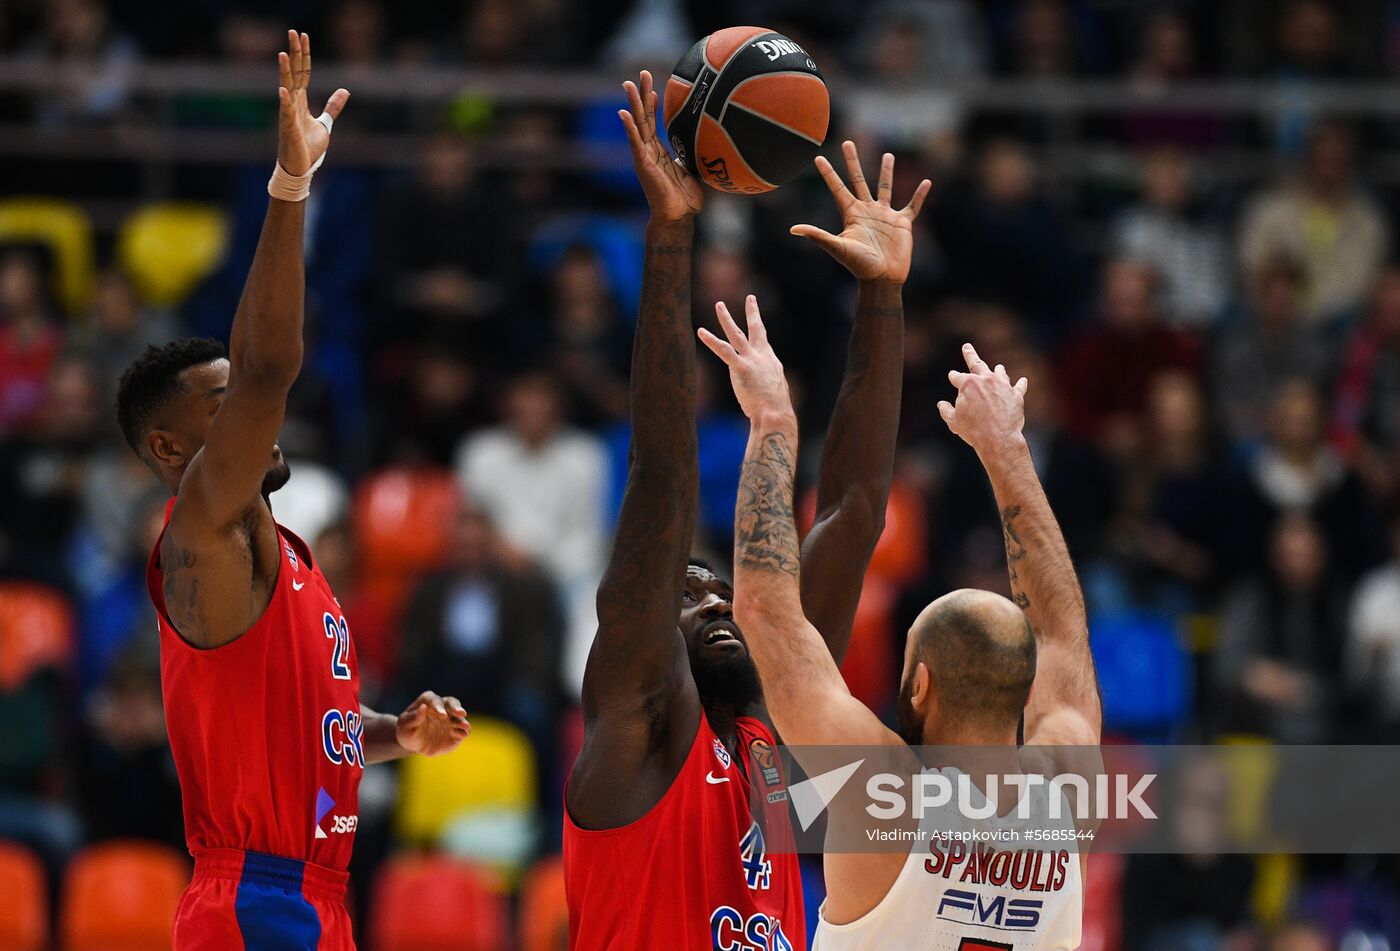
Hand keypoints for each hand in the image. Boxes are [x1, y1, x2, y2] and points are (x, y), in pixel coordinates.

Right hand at [277, 30, 349, 175]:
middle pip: (293, 73)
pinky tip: (283, 90)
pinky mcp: (289, 129)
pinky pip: (286, 113)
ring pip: (287, 89)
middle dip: (293, 53)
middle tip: (292, 32)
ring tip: (283, 53)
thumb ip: (333, 107)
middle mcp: (292, 103)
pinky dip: (285, 102)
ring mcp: (289, 115)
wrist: (300, 168)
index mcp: (301, 101)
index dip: (303, 55)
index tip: (302, 36)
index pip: (303, 72)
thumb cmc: (308, 146)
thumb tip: (345, 91)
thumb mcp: (325, 123)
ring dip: (285, 71)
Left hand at [395, 691, 470, 756]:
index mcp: (428, 702)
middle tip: (460, 713)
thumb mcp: (404, 726)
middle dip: (456, 708)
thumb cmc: (407, 731)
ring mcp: (451, 719)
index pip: (434, 700)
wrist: (414, 744)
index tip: (442, 715)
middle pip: (452, 703)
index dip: (438, 706)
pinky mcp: (456, 731)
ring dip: (462, 721)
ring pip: (459, 716)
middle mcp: (442, 707)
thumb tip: (423, 707)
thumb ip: (413, 718)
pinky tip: (464, 734)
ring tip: (466, 726)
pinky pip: (462, 730)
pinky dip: (464, 731)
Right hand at [618, 70, 702, 221]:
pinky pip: (635, 142)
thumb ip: (695, 156)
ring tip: (628, 84)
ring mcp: (644, 156)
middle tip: (641, 73)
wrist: (678, 217)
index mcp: (659, 151)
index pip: (653, 122)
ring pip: (637, 125)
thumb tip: (712, 145)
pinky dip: (628, 127)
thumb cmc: (686, 199)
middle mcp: (649, 151)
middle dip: (642, 95)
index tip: (654, 86)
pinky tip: (622, 113)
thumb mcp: (693, 171)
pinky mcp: (643, 164)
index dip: (653, 104)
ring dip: (632, 103)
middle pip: (643, 117)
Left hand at [698, 295, 792, 420]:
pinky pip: (723, 350)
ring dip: (726, 318)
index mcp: (771, 362)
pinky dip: (711, 340)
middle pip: (757, 329)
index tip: (757, 322)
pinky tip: (700, 331)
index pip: (763, 343)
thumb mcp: (775, 393)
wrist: (775, 413)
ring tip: (719, 305)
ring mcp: (751, 360)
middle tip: (750, 298)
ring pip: (736, 334)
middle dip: (753, 312)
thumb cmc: (775, 409)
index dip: (759, 333)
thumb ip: (769, 385)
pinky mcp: (740, 368)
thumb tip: (768, 390)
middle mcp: (762, 356)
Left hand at [790, 141, 930, 283]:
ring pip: (885, 188)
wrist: (882, 278)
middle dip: (853, 162)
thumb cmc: (859, 265)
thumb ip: (818, 236)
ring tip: (888, 155)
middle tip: (847, 142)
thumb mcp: (838, 248)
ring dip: (886, 172)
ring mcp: (885, 216)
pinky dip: (920, 195)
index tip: (818, 158)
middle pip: (858, 180)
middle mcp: (867, 211)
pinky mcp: (902, 223)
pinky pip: (913, 206)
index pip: (837, 188)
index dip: (828, 174)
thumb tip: (793, 229)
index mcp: (851, 214)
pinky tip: (926, 183)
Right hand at [938, 343, 1028, 453]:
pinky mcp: (1016, 395)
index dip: (953, 377)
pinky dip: (1020, 383)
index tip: (952, 376)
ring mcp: (1002, 385)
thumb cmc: (973, 430)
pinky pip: (1019, 386)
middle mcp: (985, 379)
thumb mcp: (953, 421)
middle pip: (976, 364)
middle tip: (967, 347)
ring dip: (998, 370)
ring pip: (1000, 372)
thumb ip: (946, 410)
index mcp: (967, 384)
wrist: (998, 439)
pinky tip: (1023, 380)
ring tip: (998, 367)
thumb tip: (941, 404)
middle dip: (970, 354)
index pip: (956, 376)